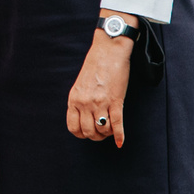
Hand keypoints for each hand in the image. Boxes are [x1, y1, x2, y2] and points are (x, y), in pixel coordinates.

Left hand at [66, 30, 131, 147]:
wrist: (109, 51)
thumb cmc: (96, 66)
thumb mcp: (80, 85)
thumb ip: (79, 101)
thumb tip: (83, 117)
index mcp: (74, 99)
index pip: (73, 128)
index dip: (81, 134)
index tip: (88, 131)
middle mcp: (85, 103)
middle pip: (88, 132)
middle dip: (96, 136)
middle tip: (102, 132)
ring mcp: (100, 103)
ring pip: (102, 130)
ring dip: (107, 134)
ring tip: (110, 130)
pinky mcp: (116, 101)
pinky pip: (117, 124)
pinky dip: (119, 136)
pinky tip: (120, 142)